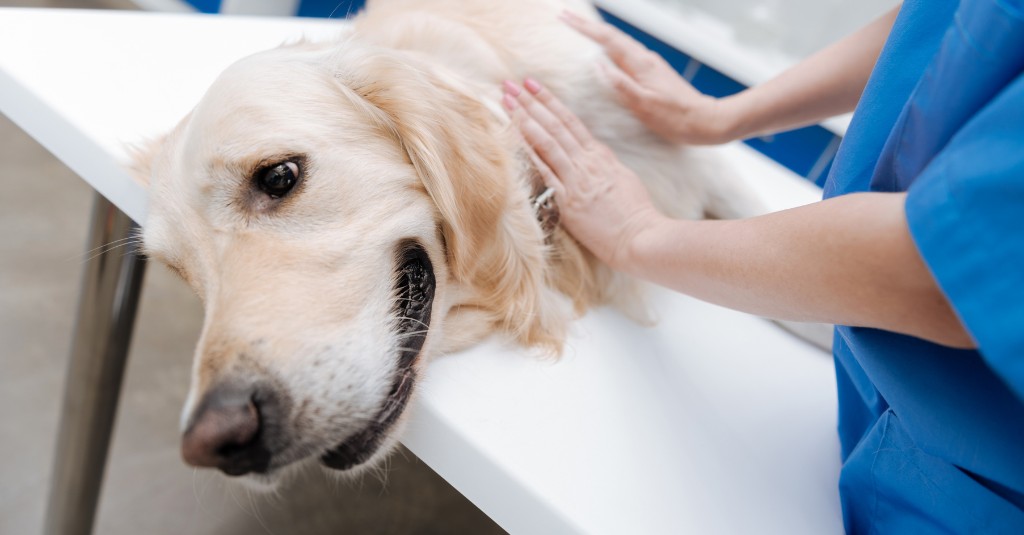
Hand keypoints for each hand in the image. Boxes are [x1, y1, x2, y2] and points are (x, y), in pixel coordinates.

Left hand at [501, 78, 665, 270]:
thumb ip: (604, 165)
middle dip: (530, 102)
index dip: (549, 101)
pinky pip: (545, 171)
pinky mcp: (569, 200)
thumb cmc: (635, 213)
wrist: (641, 237)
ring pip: (547, 140)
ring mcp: (577, 179)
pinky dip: (529, 151)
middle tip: (509, 83)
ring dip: (524, 118)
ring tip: (506, 100)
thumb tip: (593, 156)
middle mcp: (587, 162)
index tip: (532, 85)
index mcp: (600, 155)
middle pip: (554, 124)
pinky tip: (514, 137)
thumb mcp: (623, 179)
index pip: (570, 121)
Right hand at [560, 10, 734, 144]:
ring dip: (599, 33)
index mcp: (640, 64)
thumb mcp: (643, 105)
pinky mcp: (654, 72)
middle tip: (566, 16)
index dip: (584, 28)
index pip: (606, 39)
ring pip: (620, 42)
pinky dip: (612, 45)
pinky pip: (627, 52)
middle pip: (612, 35)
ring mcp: (650, 64)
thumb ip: (619, 83)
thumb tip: (596, 64)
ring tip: (581, 28)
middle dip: (587, 25)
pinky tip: (608, 50)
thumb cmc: (675, 118)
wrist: (705, 121)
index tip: (565, 18)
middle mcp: (645, 59)